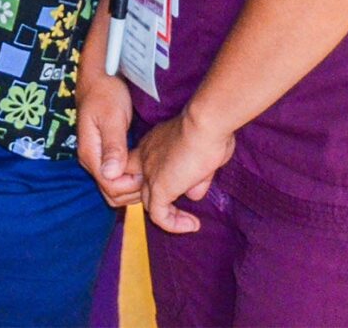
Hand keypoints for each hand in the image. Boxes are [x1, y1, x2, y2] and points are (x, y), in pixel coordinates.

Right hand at [75, 56, 142, 207]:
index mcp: (91, 153)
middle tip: (154, 178)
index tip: (148, 174)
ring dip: (133, 188)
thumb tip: (110, 174)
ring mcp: (98, 158)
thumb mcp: (112, 117)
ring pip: (115, 188)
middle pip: (111, 192)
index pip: (110, 185)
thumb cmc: (106, 93)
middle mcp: (92, 160)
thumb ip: (113, 146)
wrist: (99, 78)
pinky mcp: (106, 154)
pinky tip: (146, 172)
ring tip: (152, 176)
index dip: (131, 186)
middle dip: (133, 192)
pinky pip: (117, 177)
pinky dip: (131, 180)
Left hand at [130, 107, 233, 235]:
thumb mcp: (203, 154)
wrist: (206, 122)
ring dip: (168, 216)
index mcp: (154, 143)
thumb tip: (194, 193)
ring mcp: (150, 173)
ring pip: (148, 203)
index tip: (182, 186)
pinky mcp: (159, 187)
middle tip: (175, 211)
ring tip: (189, 222)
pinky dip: (174, 224)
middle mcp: (146, 156)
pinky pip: (159, 215)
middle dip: (155, 198)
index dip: (158, 178)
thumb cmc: (210, 130)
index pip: (145, 165)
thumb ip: (197, 176)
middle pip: (138, 184)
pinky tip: (193, 225)